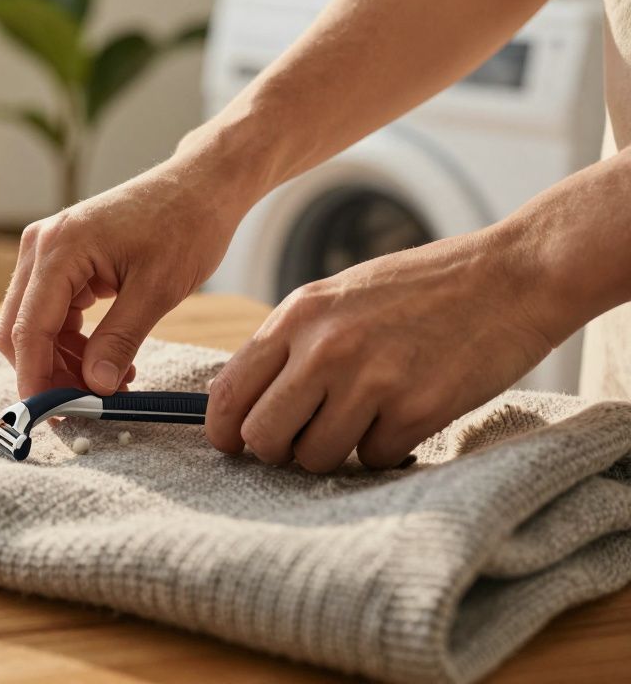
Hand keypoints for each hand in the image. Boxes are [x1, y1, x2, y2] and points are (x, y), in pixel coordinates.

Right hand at [0, 147, 248, 398]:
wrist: (201, 185)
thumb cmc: (186, 225)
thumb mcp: (157, 290)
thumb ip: (120, 341)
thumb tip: (94, 387)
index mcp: (59, 248)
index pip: (29, 329)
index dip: (36, 378)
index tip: (54, 415)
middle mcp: (42, 246)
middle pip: (19, 329)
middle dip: (48, 372)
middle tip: (88, 405)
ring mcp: (48, 251)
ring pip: (34, 325)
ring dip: (64, 361)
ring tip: (112, 381)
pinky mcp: (62, 259)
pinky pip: (52, 313)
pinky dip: (73, 343)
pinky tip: (108, 358)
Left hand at [204, 229, 556, 471]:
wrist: (511, 277)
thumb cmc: (421, 290)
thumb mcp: (339, 298)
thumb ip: (292, 344)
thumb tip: (247, 401)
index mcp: (297, 316)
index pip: (228, 393)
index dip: (225, 432)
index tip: (236, 445)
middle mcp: (325, 348)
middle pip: (263, 438)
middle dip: (278, 451)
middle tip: (305, 440)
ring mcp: (370, 381)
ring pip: (316, 459)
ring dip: (337, 452)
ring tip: (366, 417)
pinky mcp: (415, 410)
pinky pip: (373, 460)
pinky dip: (386, 448)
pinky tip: (407, 412)